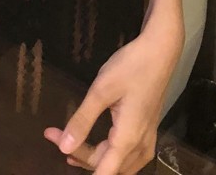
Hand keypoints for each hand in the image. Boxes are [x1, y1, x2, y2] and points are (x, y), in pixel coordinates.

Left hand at [43, 26, 182, 173]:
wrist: (160, 52)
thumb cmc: (131, 68)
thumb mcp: (101, 91)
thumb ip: (82, 120)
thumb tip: (64, 148)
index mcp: (128, 139)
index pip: (102, 171)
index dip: (78, 159)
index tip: (55, 145)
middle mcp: (140, 146)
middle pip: (108, 166)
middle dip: (80, 155)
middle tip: (54, 135)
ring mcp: (147, 140)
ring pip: (119, 165)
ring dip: (94, 159)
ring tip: (70, 148)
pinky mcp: (148, 131)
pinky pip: (129, 157)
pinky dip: (109, 156)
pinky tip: (98, 148)